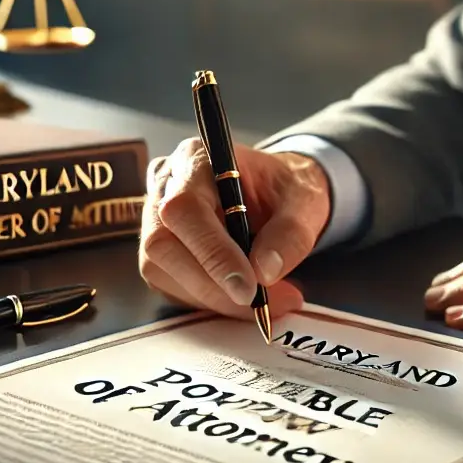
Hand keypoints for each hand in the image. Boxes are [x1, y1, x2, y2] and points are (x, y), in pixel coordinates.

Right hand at [139, 140, 329, 319]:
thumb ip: (290, 231)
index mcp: (197, 159)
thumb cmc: (286, 188)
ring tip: (264, 303)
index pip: (185, 208)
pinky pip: (173, 286)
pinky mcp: (162, 252)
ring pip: (163, 271)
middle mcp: (166, 186)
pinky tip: (243, 298)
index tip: (248, 286)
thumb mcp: (304, 200)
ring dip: (214, 298)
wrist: (280, 193)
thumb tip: (265, 271)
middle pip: (164, 245)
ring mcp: (157, 220)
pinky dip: (211, 300)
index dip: (212, 251)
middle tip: (260, 303)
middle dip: (213, 284)